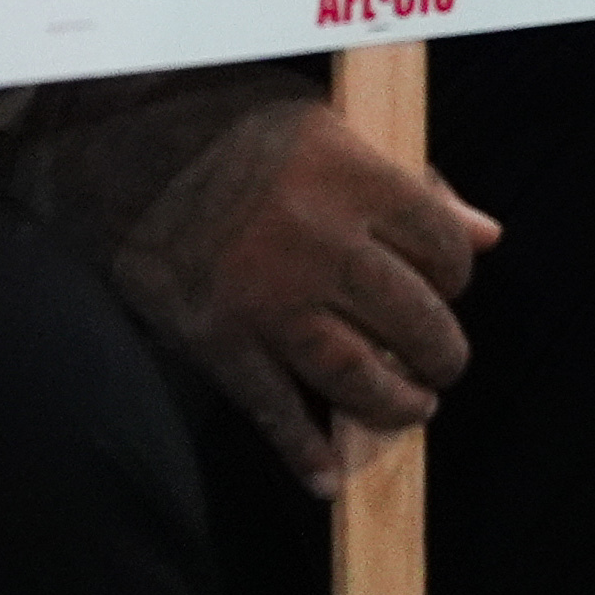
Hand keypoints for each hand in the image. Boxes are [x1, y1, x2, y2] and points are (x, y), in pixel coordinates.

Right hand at [105, 96, 500, 494]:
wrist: (109, 144)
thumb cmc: (222, 119)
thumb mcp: (323, 122)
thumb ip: (408, 180)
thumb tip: (484, 235)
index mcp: (350, 174)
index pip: (442, 246)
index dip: (455, 272)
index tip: (447, 281)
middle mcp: (319, 240)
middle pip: (413, 318)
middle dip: (439, 350)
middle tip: (440, 360)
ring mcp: (267, 297)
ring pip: (356, 374)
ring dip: (394, 403)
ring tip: (412, 409)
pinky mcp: (217, 338)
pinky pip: (273, 409)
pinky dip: (303, 449)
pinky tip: (326, 475)